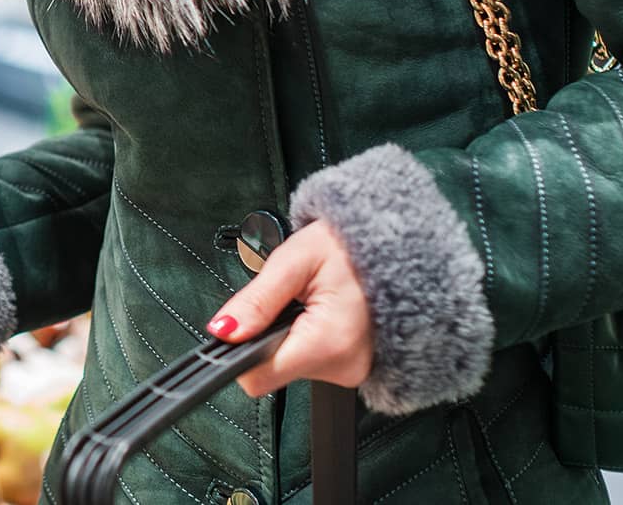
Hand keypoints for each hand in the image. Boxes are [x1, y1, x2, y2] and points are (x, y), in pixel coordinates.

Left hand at [206, 221, 373, 397]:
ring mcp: (352, 371)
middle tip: (289, 299)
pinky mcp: (353, 367)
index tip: (237, 328)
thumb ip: (256, 300)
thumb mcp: (296, 260)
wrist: (398, 245)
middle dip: (268, 335)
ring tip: (310, 300)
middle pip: (272, 370)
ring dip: (289, 334)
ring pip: (290, 364)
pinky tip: (320, 312)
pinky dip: (306, 337)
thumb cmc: (352, 247)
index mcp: (327, 343)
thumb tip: (223, 331)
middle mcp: (343, 367)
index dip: (237, 353)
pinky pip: (310, 360)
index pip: (258, 377)